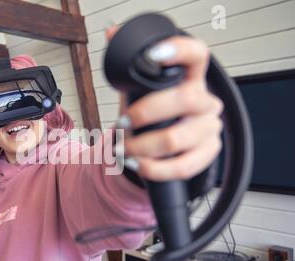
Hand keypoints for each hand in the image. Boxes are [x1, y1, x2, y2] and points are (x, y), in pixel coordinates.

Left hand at [106, 27, 222, 181]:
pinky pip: (182, 166)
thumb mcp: (141, 89)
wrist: (167, 145)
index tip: (152, 56)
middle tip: (121, 124)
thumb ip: (129, 65)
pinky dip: (153, 168)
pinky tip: (137, 164)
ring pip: (176, 139)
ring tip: (123, 149)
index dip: (178, 51)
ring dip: (141, 146)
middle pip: (184, 99)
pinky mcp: (208, 153)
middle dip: (144, 113)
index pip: (196, 55)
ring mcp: (209, 128)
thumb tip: (111, 31)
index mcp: (191, 78)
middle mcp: (206, 101)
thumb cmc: (155, 113)